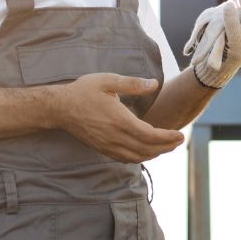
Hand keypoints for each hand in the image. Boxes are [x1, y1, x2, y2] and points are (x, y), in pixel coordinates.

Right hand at [51, 73, 184, 162]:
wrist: (59, 108)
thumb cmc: (83, 91)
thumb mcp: (107, 80)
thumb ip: (132, 83)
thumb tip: (154, 84)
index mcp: (119, 120)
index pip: (150, 135)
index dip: (168, 138)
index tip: (181, 135)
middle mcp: (115, 137)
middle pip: (148, 149)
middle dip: (167, 147)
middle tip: (179, 141)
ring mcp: (108, 146)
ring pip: (138, 157)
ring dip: (155, 153)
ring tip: (168, 146)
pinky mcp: (103, 149)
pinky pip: (126, 159)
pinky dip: (141, 157)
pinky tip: (147, 151)